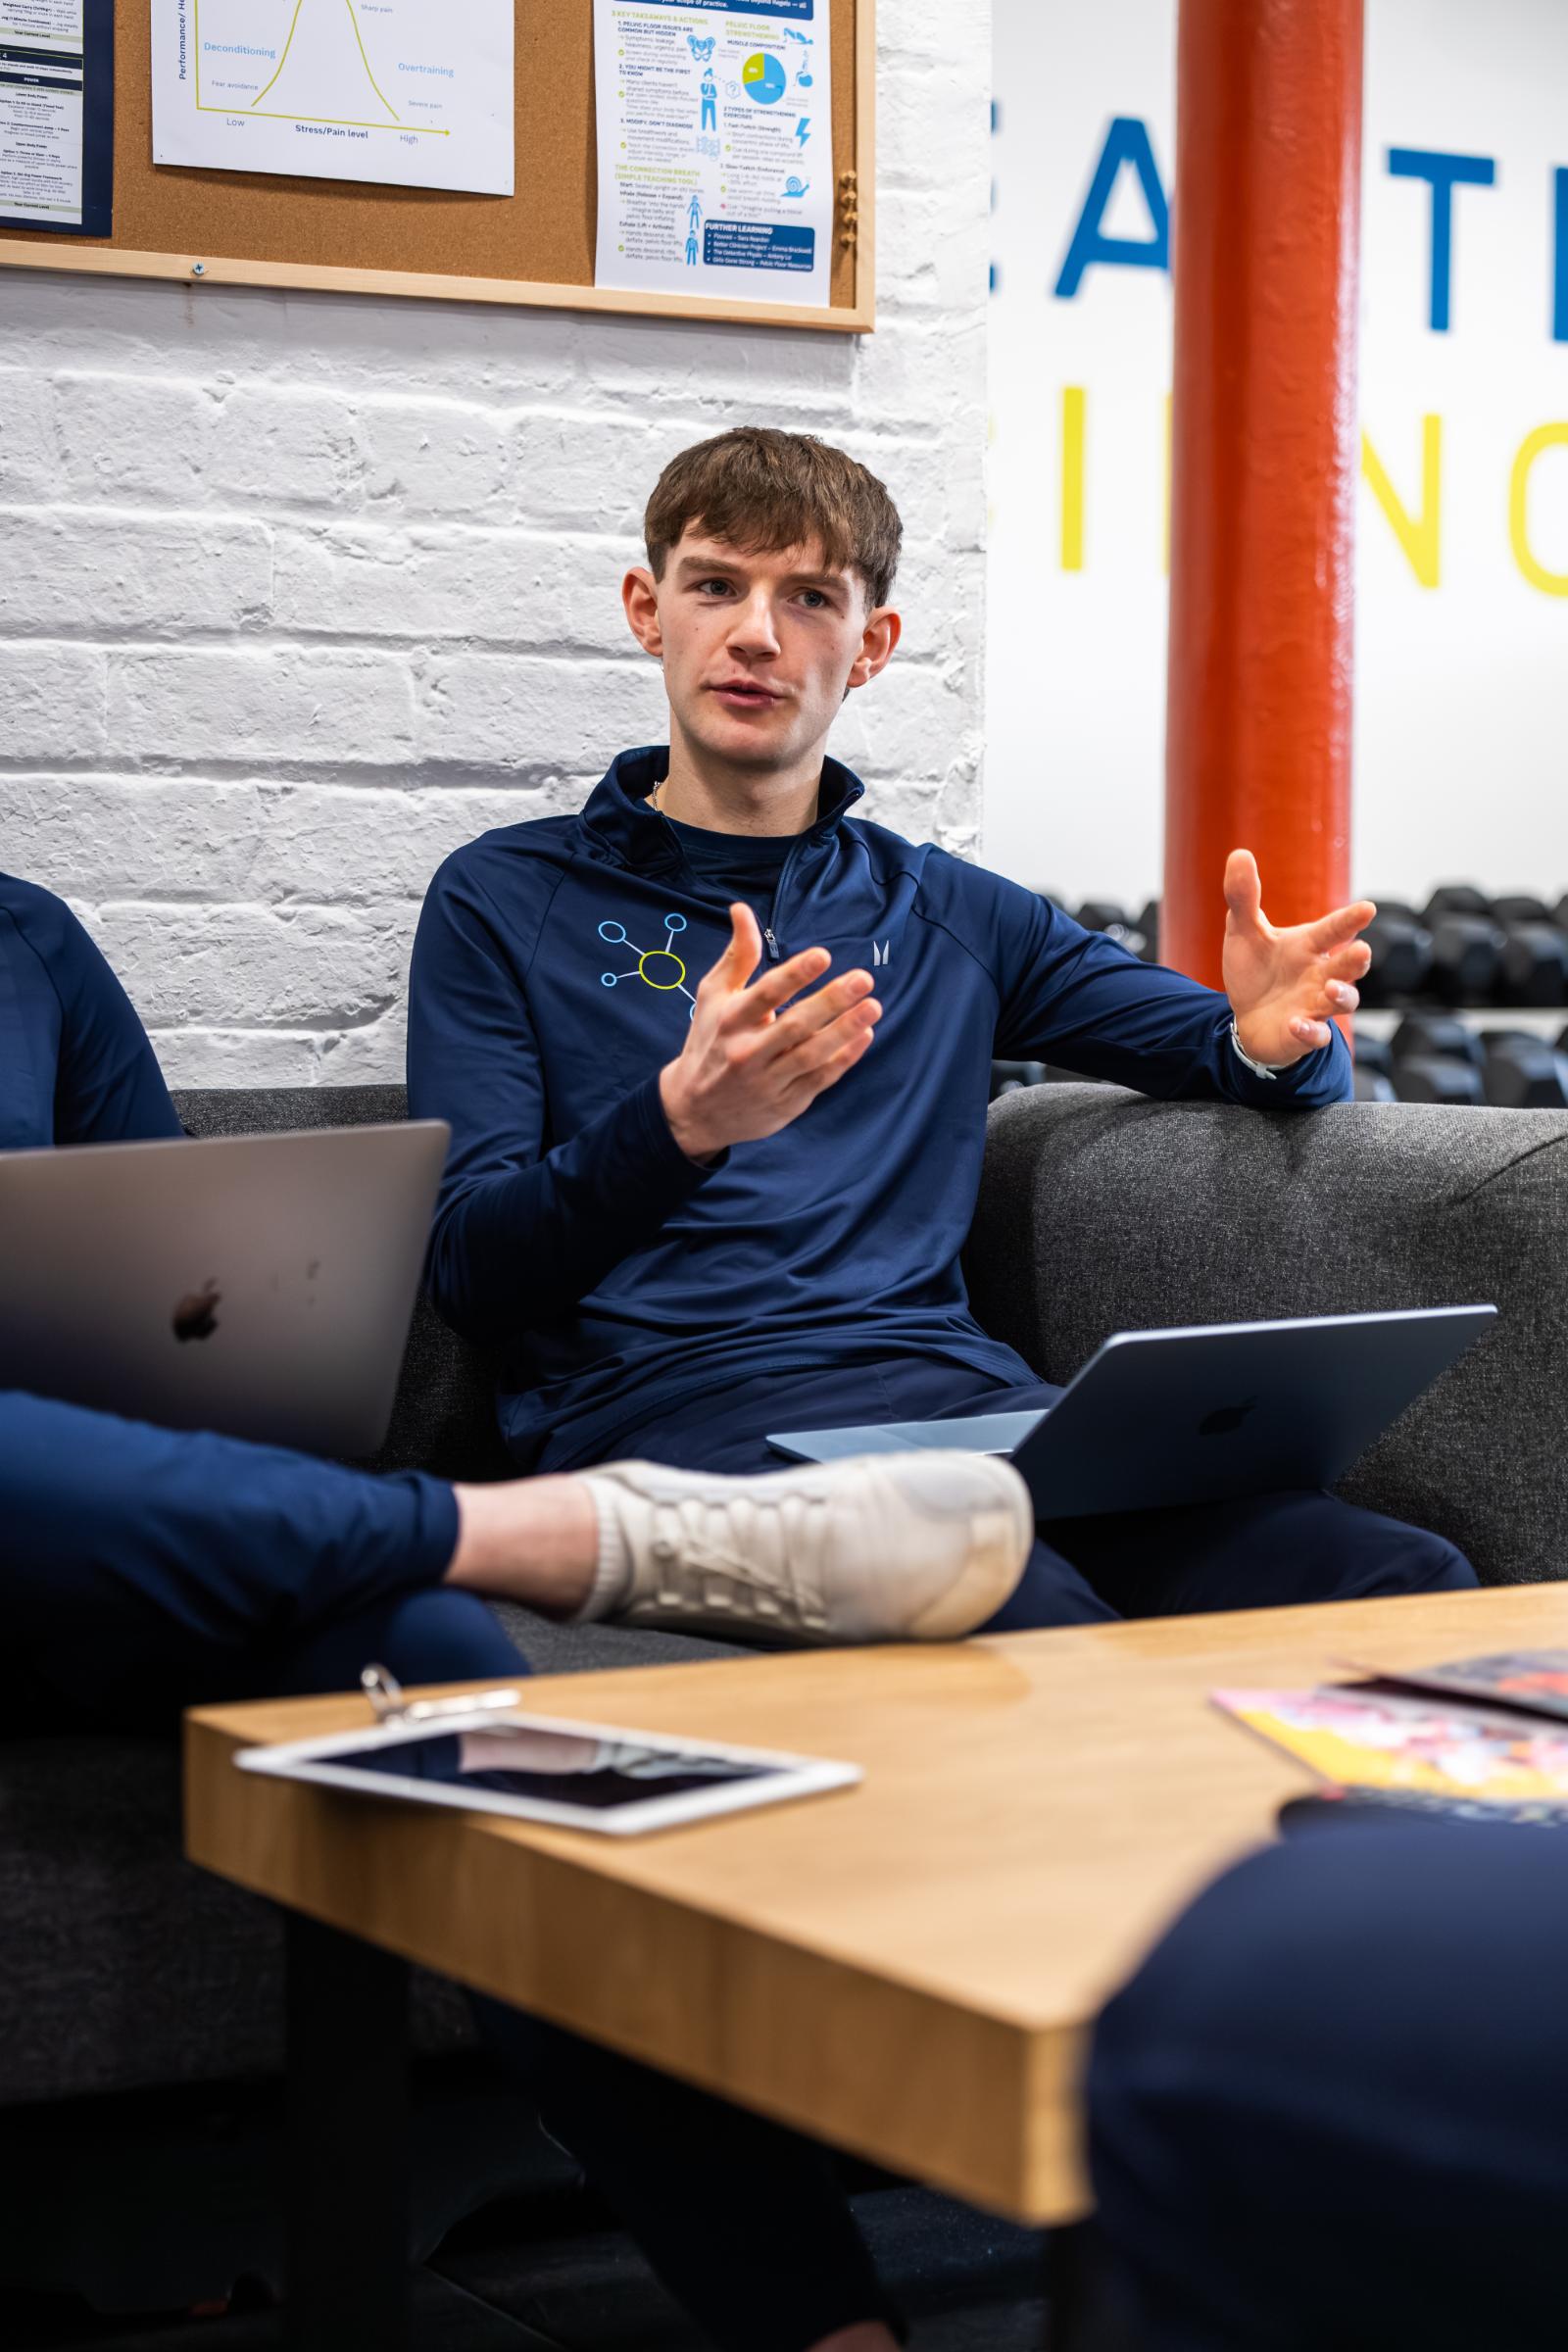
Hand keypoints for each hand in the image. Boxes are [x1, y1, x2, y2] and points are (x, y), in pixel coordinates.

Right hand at [659, 903, 879, 1161]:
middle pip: (795, 1025)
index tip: (823, 956)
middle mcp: (748, 1052)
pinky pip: (821, 1079)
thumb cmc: (710, 1042)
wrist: (695, 1111)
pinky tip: (865, 1035)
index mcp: (730, 1021)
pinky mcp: (786, 1102)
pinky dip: (845, 1058)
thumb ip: (737, 955)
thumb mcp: (714, 996)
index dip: (795, 975)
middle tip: (863, 979)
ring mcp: (769, 1080)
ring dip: (845, 1030)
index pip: (765, 995)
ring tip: (873, 1006)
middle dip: (831, 1001)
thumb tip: (742, 909)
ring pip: (813, 1055)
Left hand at [1222, 849, 1374, 1065]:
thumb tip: (1239, 853)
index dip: (1350, 919)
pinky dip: (1310, 1031)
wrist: (1248, 1017)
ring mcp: (1316, 1005)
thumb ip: (1244, 897)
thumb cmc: (1256, 970)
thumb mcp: (1243, 931)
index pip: (1334, 929)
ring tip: (1332, 989)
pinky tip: (1297, 1024)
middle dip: (1356, 960)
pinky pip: (1316, 1035)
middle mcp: (1320, 974)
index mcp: (1309, 945)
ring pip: (1343, 1001)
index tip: (1368, 908)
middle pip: (1347, 967)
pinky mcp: (1304, 1034)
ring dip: (1342, 996)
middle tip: (1362, 950)